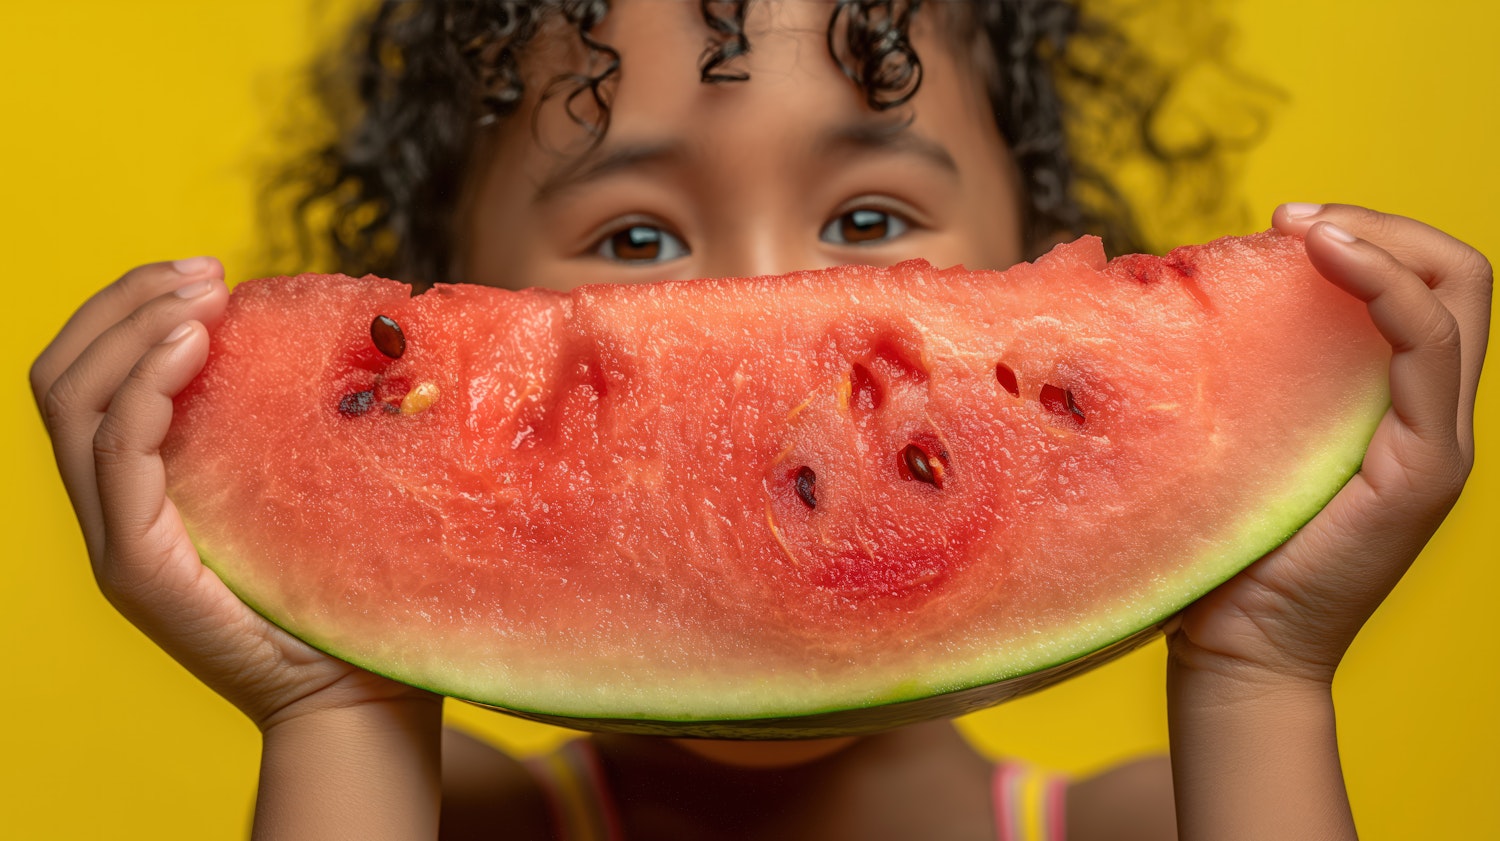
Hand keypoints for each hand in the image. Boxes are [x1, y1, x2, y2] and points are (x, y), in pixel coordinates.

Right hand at [31, 260, 436, 729]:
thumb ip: (282, 423)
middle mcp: (113, 511)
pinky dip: (144, 388)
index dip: (129, 308)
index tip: (209, 272)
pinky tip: (194, 345)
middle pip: (61, 378)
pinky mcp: (140, 568)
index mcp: (142, 487)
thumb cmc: (345, 587)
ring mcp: (118, 542)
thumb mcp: (306, 485)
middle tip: (205, 270)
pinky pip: (115, 457)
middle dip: (124, 303)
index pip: (88, 375)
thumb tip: (321, 330)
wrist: (356, 694)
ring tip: (201, 296)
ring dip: (132, 330)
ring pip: (71, 405)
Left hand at [1167, 203, 1491, 688]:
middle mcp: (1429, 418)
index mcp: (1392, 406)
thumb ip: (1246, 375)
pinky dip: (1387, 289)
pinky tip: (1326, 259)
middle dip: (1381, 222)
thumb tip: (1186, 287)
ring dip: (1384, 239)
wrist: (1234, 649)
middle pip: (1459, 276)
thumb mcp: (1237, 436)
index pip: (1427, 286)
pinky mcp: (1424, 469)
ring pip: (1460, 297)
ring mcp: (1438, 443)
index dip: (1370, 234)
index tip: (1282, 221)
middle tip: (1290, 217)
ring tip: (1304, 226)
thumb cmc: (1220, 546)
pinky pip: (1428, 351)